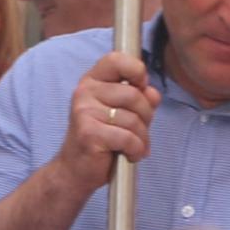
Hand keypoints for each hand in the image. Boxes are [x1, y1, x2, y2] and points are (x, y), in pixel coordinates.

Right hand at [57, 52, 157, 177]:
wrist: (76, 170)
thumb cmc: (102, 139)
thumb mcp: (123, 113)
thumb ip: (139, 98)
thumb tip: (153, 94)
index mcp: (93, 81)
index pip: (116, 59)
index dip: (137, 70)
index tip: (142, 87)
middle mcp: (84, 92)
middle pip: (133, 94)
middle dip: (146, 116)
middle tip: (139, 130)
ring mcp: (84, 112)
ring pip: (133, 119)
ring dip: (142, 138)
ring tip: (133, 146)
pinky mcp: (88, 133)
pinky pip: (128, 138)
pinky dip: (136, 150)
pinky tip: (129, 155)